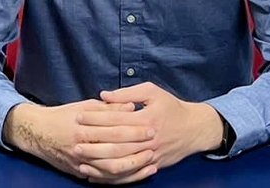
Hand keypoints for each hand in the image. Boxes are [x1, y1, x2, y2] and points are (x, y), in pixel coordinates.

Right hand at [3, 100, 156, 182]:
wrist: (38, 133)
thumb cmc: (64, 116)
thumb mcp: (85, 106)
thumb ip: (109, 107)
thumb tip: (131, 107)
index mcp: (83, 128)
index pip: (113, 130)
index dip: (133, 129)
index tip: (150, 126)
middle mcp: (81, 147)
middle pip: (115, 150)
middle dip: (137, 147)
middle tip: (155, 143)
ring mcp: (80, 163)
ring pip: (111, 169)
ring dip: (133, 166)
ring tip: (151, 161)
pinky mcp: (80, 173)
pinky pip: (104, 180)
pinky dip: (122, 178)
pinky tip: (136, 173)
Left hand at [77, 83, 222, 176]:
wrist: (194, 129)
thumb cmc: (171, 107)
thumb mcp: (152, 92)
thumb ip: (127, 93)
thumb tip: (104, 95)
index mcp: (146, 118)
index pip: (116, 119)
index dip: (96, 117)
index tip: (80, 116)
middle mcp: (147, 139)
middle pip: (116, 142)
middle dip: (93, 141)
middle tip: (75, 139)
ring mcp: (150, 155)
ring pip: (121, 162)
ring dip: (99, 161)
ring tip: (81, 158)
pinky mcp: (151, 166)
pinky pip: (128, 175)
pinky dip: (111, 177)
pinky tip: (96, 175)